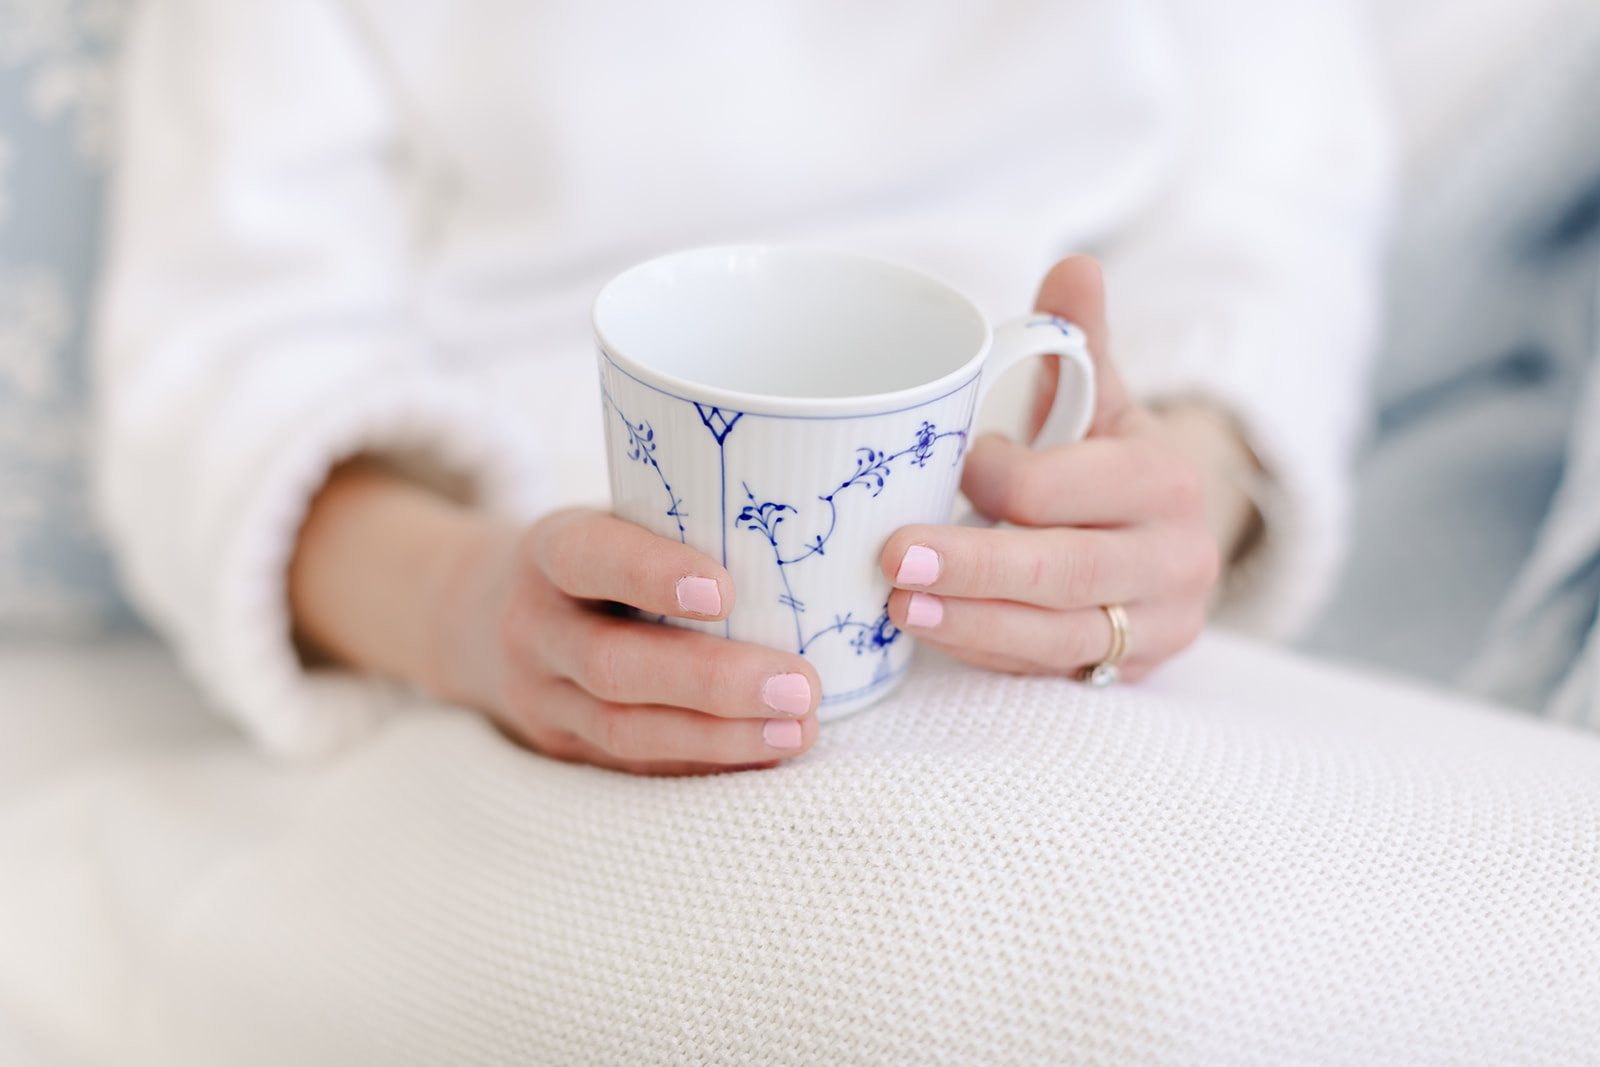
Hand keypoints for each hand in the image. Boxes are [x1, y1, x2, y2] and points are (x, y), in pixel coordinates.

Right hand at [443, 508, 823, 774]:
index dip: (651, 573)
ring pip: (625, 730)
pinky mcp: (562, 747)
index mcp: (548, 550)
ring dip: (719, 737)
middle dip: (713, 682)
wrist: (482, 615)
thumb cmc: (596, 555)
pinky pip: (634, 765)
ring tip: (800, 728)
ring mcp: (540, 697)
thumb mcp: (615, 516)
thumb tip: (818, 542)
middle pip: (614, 665)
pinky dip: (704, 762)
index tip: (728, 589)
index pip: (587, 557)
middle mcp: (532, 627)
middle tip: (801, 686)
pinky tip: (767, 752)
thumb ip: (683, 521)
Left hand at [879, 256, 1218, 680]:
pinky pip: (1050, 671)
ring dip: (969, 622)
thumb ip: (1079, 342)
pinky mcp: (1130, 673)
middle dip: (972, 566)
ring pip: (1055, 634)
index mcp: (1162, 478)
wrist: (1171, 544)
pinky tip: (930, 635)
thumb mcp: (1103, 402)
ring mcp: (1158, 626)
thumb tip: (1072, 264)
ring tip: (894, 606)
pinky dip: (987, 653)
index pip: (1059, 487)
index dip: (995, 480)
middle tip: (891, 558)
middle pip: (1061, 569)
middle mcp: (1174, 557)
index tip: (951, 466)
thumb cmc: (1110, 463)